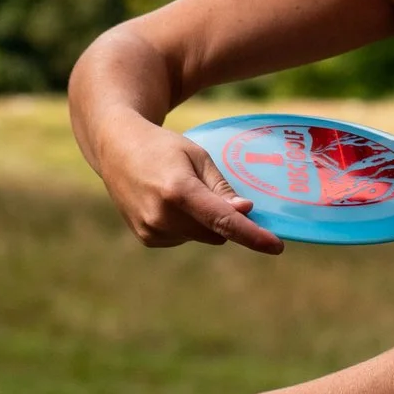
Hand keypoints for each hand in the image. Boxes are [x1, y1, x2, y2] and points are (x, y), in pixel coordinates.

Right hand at [90, 116, 284, 253]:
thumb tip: (245, 213)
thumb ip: (221, 189)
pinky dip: (187, 226)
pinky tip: (169, 203)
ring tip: (180, 190)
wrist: (117, 149)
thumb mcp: (198, 157)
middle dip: (226, 219)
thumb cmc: (164, 148)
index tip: (276, 246)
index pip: (223, 220)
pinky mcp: (147, 238)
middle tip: (213, 192)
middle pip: (217, 232)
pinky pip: (185, 238)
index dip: (252, 235)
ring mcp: (152, 231)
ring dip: (205, 222)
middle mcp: (162, 216)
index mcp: (179, 190)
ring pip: (202, 237)